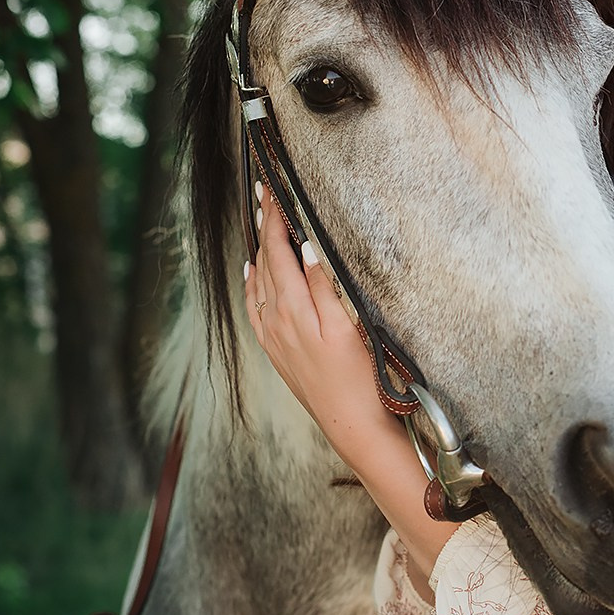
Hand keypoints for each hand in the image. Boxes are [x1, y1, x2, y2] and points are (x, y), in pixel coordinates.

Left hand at [243, 182, 458, 592]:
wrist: (353, 426)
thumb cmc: (360, 378)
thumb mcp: (348, 327)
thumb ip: (324, 286)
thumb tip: (306, 248)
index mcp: (296, 310)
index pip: (280, 251)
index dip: (276, 218)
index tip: (273, 188)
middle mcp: (278, 321)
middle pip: (266, 261)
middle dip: (266, 225)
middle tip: (265, 193)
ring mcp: (275, 338)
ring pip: (259, 282)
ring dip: (260, 249)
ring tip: (261, 222)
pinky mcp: (279, 352)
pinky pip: (256, 309)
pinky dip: (252, 285)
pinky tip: (252, 273)